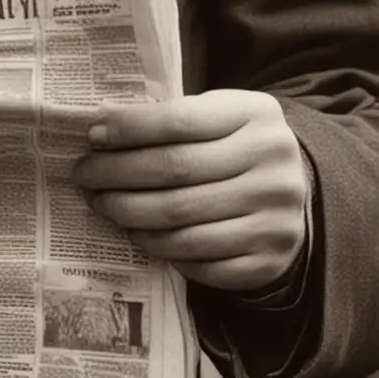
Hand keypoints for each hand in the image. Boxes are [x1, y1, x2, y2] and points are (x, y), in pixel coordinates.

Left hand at [74, 90, 307, 293]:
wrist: (293, 193)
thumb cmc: (236, 147)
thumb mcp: (219, 116)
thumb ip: (173, 118)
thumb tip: (102, 132)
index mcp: (257, 117)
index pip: (180, 121)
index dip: (130, 129)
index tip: (92, 136)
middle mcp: (273, 166)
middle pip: (175, 171)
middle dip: (118, 174)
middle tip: (85, 176)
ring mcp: (275, 217)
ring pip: (181, 221)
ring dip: (130, 215)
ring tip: (104, 206)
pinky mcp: (268, 260)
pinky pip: (199, 261)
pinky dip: (161, 250)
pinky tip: (139, 235)